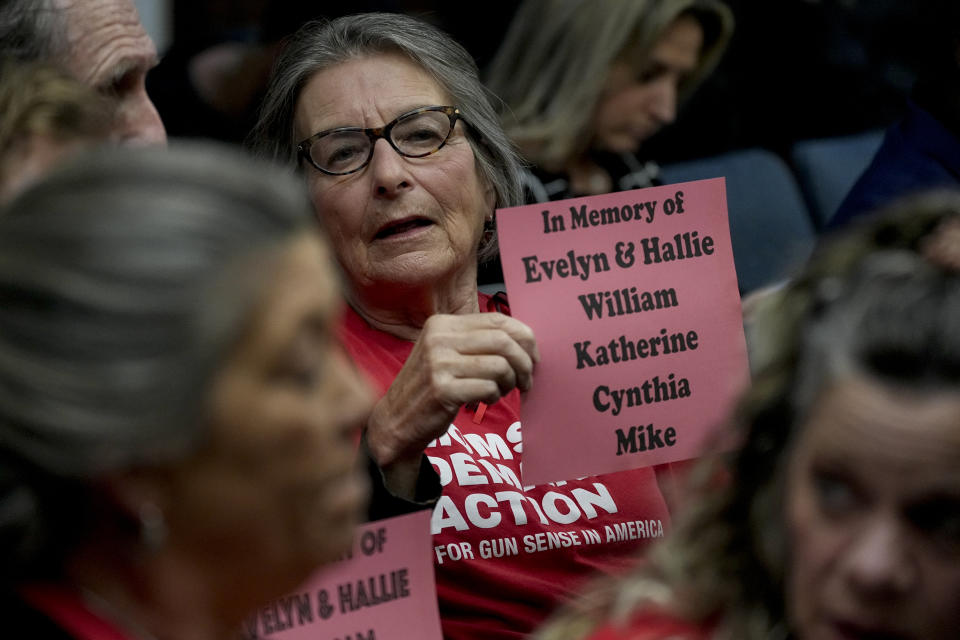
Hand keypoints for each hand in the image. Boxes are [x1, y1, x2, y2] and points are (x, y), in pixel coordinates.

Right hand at [365, 313, 537, 495]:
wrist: (395, 420)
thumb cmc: (428, 387)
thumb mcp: (446, 353)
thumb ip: (477, 342)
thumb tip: (524, 338)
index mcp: (442, 324)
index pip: (497, 319)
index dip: (524, 336)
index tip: (532, 355)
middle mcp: (439, 339)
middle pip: (503, 341)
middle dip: (525, 362)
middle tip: (527, 379)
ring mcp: (439, 364)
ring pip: (500, 366)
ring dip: (511, 382)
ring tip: (503, 391)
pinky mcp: (443, 390)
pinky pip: (489, 388)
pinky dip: (495, 396)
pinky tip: (486, 400)